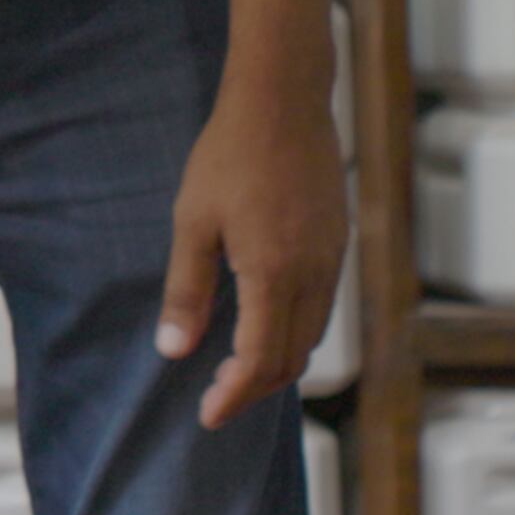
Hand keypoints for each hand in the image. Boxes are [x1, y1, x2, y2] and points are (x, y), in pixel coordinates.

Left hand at [154, 74, 346, 429]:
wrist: (284, 100)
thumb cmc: (229, 155)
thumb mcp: (192, 223)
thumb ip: (187, 290)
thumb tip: (175, 350)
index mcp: (273, 273)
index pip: (260, 360)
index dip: (234, 395)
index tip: (209, 415)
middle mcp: (313, 274)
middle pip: (292, 358)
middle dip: (255, 387)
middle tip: (217, 396)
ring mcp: (333, 258)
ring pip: (313, 335)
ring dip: (278, 361)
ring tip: (238, 367)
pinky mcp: (339, 242)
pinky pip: (323, 305)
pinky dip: (295, 330)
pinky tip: (265, 321)